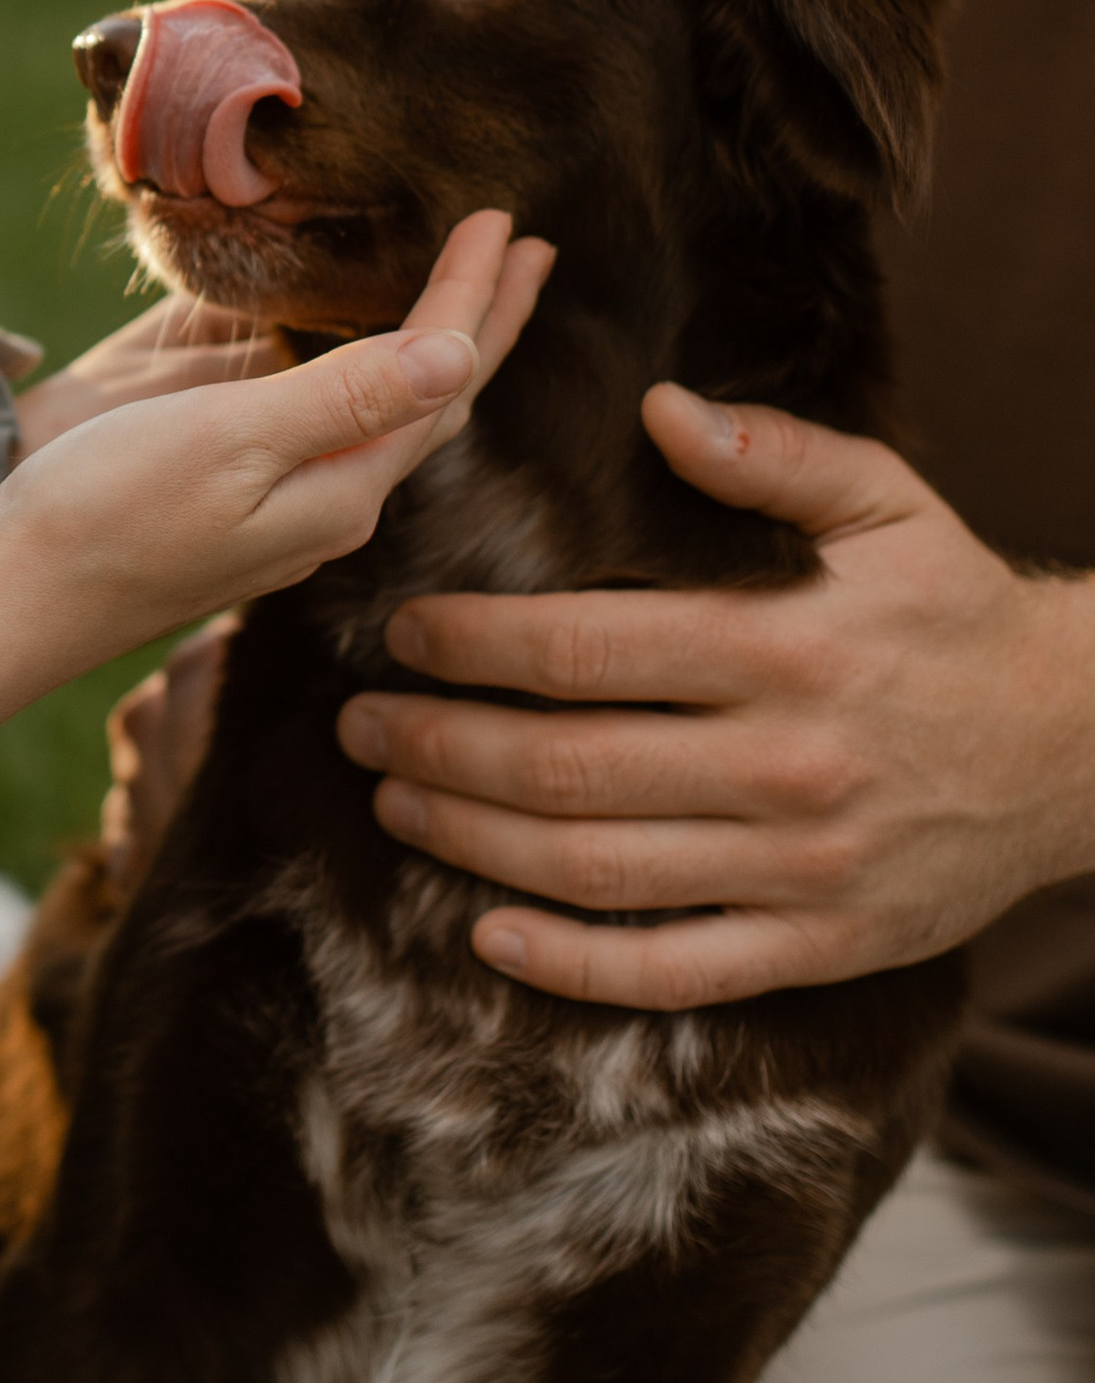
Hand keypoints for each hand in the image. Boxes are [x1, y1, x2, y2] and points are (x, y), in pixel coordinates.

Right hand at [0, 210, 551, 869]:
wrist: (16, 599)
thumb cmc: (107, 512)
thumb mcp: (230, 440)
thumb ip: (346, 397)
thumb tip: (459, 352)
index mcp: (344, 485)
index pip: (440, 375)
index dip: (478, 296)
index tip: (507, 219)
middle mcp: (334, 502)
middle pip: (436, 398)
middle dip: (483, 322)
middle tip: (525, 249)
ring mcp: (291, 511)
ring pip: (390, 417)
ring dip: (433, 347)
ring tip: (463, 294)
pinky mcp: (245, 507)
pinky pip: (337, 428)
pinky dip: (368, 377)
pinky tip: (355, 362)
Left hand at [336, 383, 1094, 1008]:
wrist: (1079, 746)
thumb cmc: (956, 610)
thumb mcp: (888, 505)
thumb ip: (773, 454)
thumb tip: (660, 409)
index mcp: (785, 650)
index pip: (585, 652)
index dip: (474, 647)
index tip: (402, 634)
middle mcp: (783, 767)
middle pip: (564, 768)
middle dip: (440, 747)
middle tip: (359, 728)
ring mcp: (799, 871)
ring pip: (596, 872)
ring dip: (473, 845)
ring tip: (394, 806)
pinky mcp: (818, 947)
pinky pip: (673, 973)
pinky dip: (571, 965)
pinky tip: (489, 936)